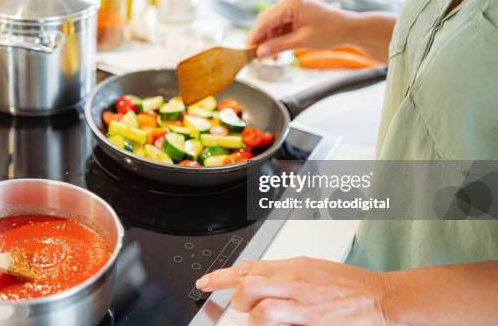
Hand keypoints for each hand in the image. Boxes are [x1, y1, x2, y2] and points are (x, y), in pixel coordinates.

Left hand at [195, 256, 389, 325]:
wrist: (379, 298)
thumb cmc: (350, 285)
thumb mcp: (311, 267)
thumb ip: (280, 270)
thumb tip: (253, 269)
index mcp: (293, 265)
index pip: (248, 267)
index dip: (221, 276)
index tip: (205, 283)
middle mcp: (293, 280)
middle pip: (247, 284)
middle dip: (235, 297)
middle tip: (240, 306)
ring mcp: (301, 301)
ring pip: (257, 305)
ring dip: (251, 315)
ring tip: (257, 318)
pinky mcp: (309, 320)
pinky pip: (275, 320)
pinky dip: (265, 324)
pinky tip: (273, 324)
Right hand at [248, 0, 354, 58]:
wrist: (350, 29)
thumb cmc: (331, 31)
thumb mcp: (302, 41)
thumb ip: (278, 46)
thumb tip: (260, 52)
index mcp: (292, 3)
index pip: (265, 20)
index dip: (254, 36)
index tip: (247, 50)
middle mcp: (290, 1)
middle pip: (266, 21)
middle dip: (261, 39)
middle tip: (256, 55)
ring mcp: (293, 7)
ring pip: (272, 24)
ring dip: (270, 40)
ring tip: (270, 57)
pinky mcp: (296, 13)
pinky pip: (281, 26)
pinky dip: (278, 38)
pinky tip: (277, 50)